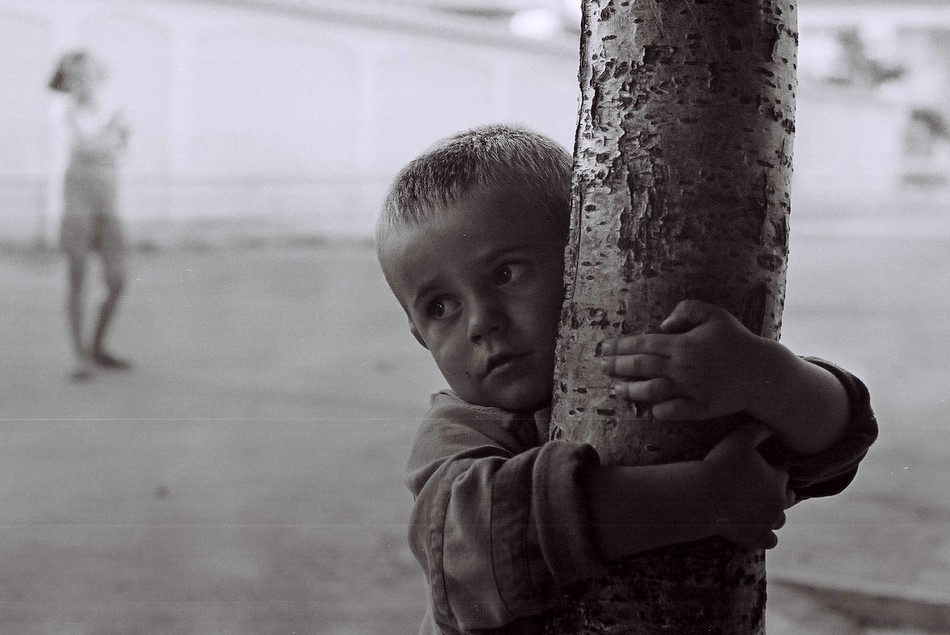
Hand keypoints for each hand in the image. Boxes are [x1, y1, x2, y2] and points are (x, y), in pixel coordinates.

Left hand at [599, 299, 766, 420]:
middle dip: (617, 366)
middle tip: (601, 367)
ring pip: (652, 391)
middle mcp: (682, 367)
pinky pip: (674, 412)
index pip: (643, 344)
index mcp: (683, 344)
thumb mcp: (714, 314)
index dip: (620, 346)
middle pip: (642, 367)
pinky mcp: (700, 408)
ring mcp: (690, 389)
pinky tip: (650, 409)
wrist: (761, 371)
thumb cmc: (736, 339)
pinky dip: (659, 411)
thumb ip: (686, 310)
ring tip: (616, 390)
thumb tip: (661, 326)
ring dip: (631, 391)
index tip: (603, 348)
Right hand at [703, 423, 792, 549]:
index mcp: (777, 479)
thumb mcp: (739, 439)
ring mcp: (769, 522)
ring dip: (772, 514)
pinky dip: (766, 536)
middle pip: (786, 497)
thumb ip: (757, 430)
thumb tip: (770, 426)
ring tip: (758, 510)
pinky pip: (771, 541)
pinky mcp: (758, 538)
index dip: (770, 470)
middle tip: (759, 489)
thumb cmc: (720, 467)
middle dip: (777, 493)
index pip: (781, 473)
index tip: (757, 469)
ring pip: (780, 520)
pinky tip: (755, 529)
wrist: (704, 498)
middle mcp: (778, 502)